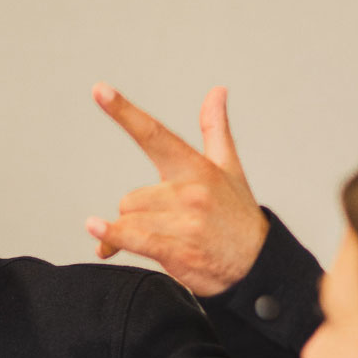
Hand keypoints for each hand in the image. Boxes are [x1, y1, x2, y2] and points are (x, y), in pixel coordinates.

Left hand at [87, 83, 270, 296]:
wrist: (257, 267)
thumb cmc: (238, 217)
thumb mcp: (230, 169)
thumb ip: (215, 129)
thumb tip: (216, 91)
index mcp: (197, 167)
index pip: (155, 134)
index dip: (124, 112)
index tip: (99, 89)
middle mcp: (190, 191)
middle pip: (130, 198)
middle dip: (136, 215)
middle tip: (160, 227)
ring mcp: (184, 221)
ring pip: (128, 218)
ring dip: (129, 234)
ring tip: (155, 243)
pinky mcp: (177, 250)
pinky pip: (133, 238)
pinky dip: (112, 239)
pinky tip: (99, 240)